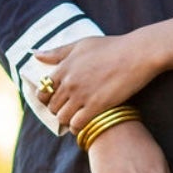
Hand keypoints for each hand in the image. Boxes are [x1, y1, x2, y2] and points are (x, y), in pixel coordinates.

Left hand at [34, 32, 159, 132]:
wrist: (137, 54)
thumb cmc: (111, 47)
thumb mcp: (81, 44)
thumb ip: (58, 52)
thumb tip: (35, 54)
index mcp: (64, 67)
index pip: (43, 90)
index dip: (46, 98)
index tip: (55, 99)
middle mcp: (69, 82)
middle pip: (52, 106)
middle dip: (58, 110)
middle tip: (69, 110)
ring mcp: (82, 95)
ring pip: (62, 117)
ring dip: (67, 120)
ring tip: (76, 117)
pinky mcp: (96, 106)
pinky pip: (77, 124)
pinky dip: (77, 127)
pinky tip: (84, 124)